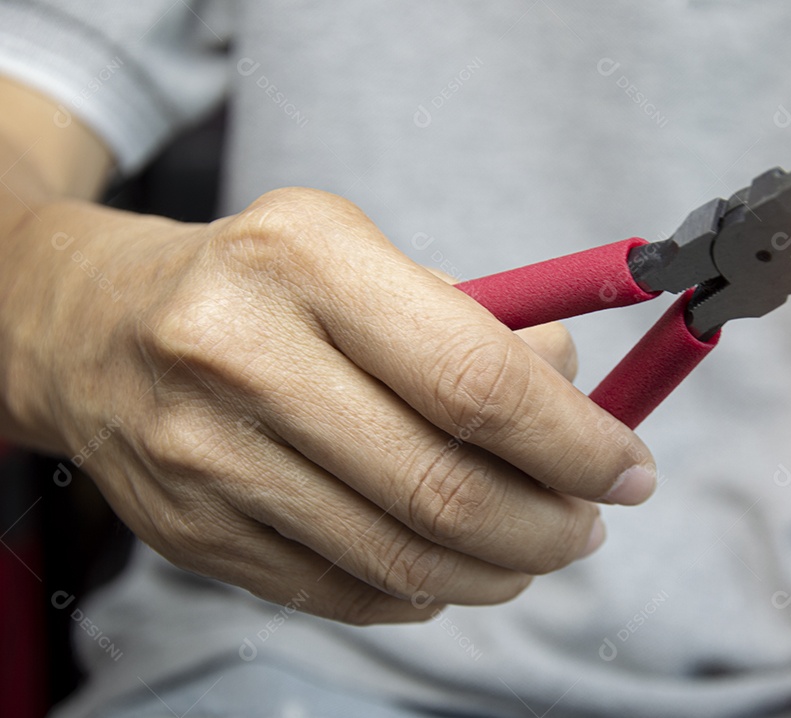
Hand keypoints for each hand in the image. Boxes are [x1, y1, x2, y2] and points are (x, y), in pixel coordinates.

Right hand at [5, 188, 655, 623]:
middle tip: (590, 521)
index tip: (627, 468)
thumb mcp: (361, 252)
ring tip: (537, 548)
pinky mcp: (193, 532)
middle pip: (444, 485)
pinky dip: (426, 589)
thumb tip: (577, 397)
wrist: (92, 325)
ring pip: (400, 556)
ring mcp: (208, 457)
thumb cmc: (258, 282)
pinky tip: (454, 564)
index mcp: (306, 262)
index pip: (476, 378)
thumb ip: (476, 321)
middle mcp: (243, 357)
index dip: (574, 441)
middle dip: (551, 522)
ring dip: (500, 567)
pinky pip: (345, 591)